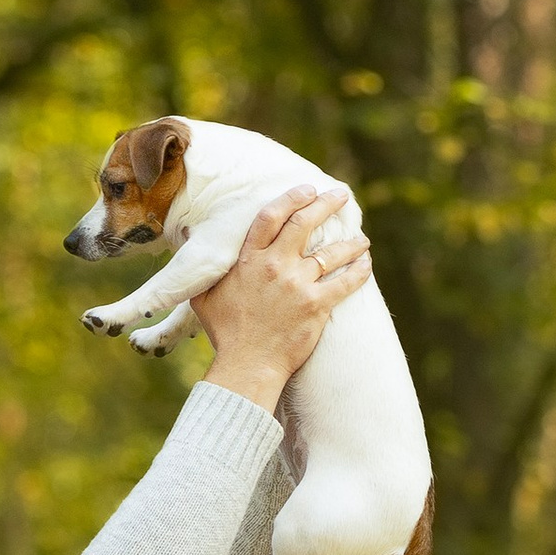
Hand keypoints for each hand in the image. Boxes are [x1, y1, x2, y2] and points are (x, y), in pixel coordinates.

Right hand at [192, 187, 370, 409]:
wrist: (247, 365)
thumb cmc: (225, 333)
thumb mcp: (203, 296)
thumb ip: (201, 266)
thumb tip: (190, 235)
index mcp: (249, 260)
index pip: (272, 216)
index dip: (292, 198)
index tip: (307, 189)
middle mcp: (275, 266)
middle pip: (305, 223)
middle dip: (326, 204)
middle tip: (341, 195)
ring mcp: (297, 284)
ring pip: (331, 252)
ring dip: (350, 242)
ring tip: (361, 239)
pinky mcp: (317, 306)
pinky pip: (346, 282)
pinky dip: (359, 271)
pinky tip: (366, 264)